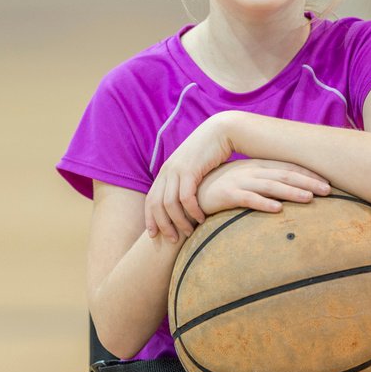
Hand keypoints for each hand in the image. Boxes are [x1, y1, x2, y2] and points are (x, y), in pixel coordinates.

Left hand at [145, 114, 234, 240]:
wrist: (221, 132)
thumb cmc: (211, 154)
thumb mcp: (193, 169)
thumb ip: (186, 185)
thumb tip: (183, 205)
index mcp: (165, 172)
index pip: (150, 200)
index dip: (149, 219)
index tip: (153, 236)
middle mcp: (167, 171)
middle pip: (156, 204)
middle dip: (162, 225)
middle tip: (172, 240)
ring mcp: (177, 170)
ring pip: (170, 204)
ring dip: (179, 221)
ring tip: (189, 232)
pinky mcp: (190, 169)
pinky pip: (186, 197)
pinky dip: (192, 211)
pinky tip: (201, 219)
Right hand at [196, 159, 330, 216]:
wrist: (190, 194)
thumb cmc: (220, 190)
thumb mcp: (244, 182)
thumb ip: (263, 184)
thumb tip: (286, 191)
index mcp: (256, 167)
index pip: (287, 168)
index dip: (308, 174)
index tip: (327, 181)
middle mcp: (250, 171)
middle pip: (284, 176)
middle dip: (308, 182)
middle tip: (328, 189)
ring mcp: (238, 182)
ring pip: (270, 186)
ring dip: (291, 192)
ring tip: (310, 199)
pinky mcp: (227, 195)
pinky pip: (248, 199)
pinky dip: (263, 203)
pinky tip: (278, 209)